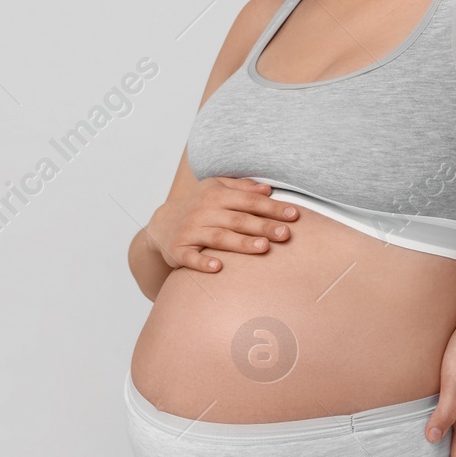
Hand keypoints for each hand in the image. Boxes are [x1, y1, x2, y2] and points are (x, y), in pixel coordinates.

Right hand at [144, 177, 300, 272]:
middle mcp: (203, 211)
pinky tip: (218, 268)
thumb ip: (241, 188)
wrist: (160, 224)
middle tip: (286, 234)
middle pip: (238, 219)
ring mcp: (190, 231)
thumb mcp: (215, 189)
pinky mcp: (178, 250)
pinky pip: (191, 257)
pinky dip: (203, 262)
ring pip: (219, 237)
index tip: (294, 215)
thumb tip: (268, 189)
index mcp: (216, 194)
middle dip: (263, 226)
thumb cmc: (197, 206)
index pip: (249, 201)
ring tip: (264, 248)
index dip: (272, 208)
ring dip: (241, 243)